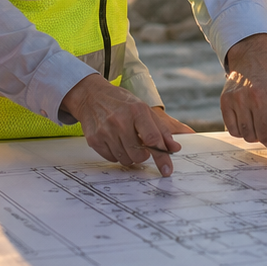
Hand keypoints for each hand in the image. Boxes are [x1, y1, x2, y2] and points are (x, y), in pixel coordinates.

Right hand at [61, 75, 188, 175]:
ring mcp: (105, 131)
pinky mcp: (94, 140)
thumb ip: (161, 129)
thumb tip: (174, 148)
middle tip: (140, 146)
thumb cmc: (121, 103)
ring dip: (129, 155)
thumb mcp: (144, 109)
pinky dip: (117, 154)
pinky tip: (114, 140)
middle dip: (143, 155)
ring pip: (126, 160)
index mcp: (136, 111)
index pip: (153, 139)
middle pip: (139, 155)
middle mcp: (120, 121)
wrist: (92, 96)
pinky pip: (112, 159)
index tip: (167, 169)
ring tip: (125, 140)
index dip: (162, 156)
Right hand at [221, 33, 266, 166]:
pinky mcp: (226, 101)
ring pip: (249, 136)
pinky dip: (243, 130)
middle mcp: (258, 95)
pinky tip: (248, 116)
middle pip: (264, 135)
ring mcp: (240, 98)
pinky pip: (234, 131)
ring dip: (257, 134)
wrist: (254, 54)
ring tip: (261, 118)